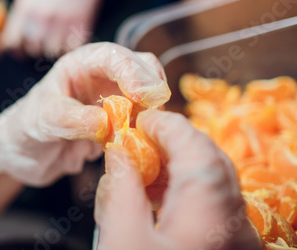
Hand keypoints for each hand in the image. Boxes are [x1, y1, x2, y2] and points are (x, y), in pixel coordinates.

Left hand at [0, 42, 170, 186]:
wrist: (20, 155)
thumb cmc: (25, 127)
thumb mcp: (43, 120)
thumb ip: (71, 119)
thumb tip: (106, 122)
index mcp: (81, 64)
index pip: (114, 56)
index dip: (132, 71)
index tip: (140, 95)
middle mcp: (102, 78)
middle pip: (142, 70)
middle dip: (150, 89)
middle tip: (152, 114)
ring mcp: (113, 101)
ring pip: (146, 99)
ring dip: (150, 114)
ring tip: (140, 135)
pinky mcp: (117, 125)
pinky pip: (140, 125)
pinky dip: (144, 134)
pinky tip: (137, 147)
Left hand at [3, 0, 104, 58]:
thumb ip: (21, 15)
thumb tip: (13, 39)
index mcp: (25, 8)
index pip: (12, 42)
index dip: (15, 49)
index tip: (20, 49)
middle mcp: (42, 17)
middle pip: (33, 49)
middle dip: (35, 49)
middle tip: (41, 44)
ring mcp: (62, 22)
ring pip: (53, 51)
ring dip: (54, 49)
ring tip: (56, 40)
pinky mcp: (81, 24)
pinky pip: (72, 47)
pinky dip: (70, 46)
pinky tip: (70, 38)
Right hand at [94, 110, 261, 249]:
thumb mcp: (122, 237)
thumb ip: (121, 186)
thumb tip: (119, 152)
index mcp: (211, 211)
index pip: (196, 146)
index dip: (166, 125)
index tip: (139, 120)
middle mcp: (236, 221)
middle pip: (211, 160)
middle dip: (173, 143)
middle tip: (139, 140)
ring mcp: (238, 237)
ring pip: (216, 181)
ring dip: (179, 166)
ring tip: (143, 168)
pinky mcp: (232, 247)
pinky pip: (216, 205)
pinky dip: (188, 191)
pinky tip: (160, 196)